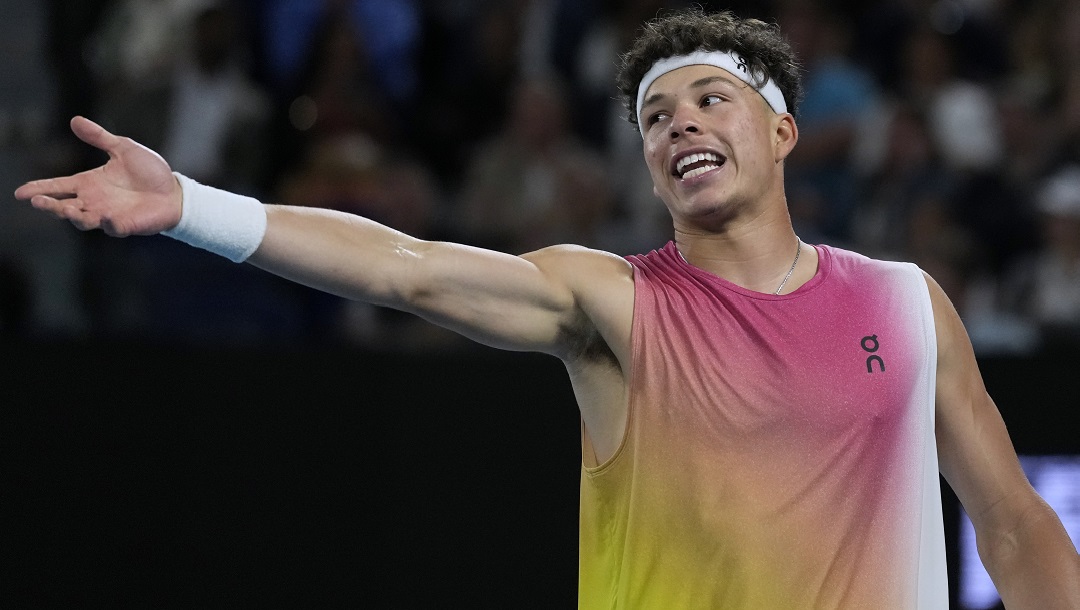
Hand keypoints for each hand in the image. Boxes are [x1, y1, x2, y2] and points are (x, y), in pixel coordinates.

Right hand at [14, 116, 181, 236]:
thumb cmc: (149, 172)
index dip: (39, 188)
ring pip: (82, 220)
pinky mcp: (125, 225)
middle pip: (63, 206)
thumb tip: (75, 119)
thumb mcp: (123, 148)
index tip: (20, 193)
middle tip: (37, 201)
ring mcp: (108, 215)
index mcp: (90, 182)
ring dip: (72, 215)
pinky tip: (104, 217)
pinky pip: (112, 228)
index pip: (58, 186)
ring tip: (66, 209)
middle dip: (49, 205)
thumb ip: (99, 137)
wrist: (174, 192)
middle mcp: (94, 201)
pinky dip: (106, 224)